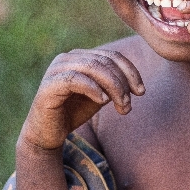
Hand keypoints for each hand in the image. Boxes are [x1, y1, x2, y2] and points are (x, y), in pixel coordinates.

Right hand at [20, 48, 143, 149]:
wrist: (47, 133)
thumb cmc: (74, 112)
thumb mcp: (100, 95)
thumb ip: (113, 84)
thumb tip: (133, 82)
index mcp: (80, 56)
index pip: (111, 56)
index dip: (130, 71)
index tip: (141, 91)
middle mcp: (67, 58)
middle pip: (104, 61)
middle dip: (122, 83)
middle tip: (128, 105)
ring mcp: (56, 69)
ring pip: (93, 67)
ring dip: (113, 87)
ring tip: (121, 106)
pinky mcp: (49, 85)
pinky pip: (75, 79)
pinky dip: (93, 88)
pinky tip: (103, 101)